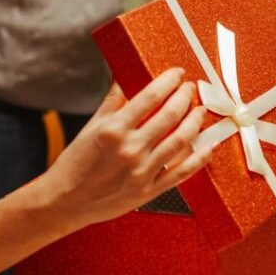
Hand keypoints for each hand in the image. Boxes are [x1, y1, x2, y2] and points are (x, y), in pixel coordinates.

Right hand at [43, 69, 209, 228]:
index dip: (168, 81)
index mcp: (113, 129)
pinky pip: (182, 171)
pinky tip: (208, 145)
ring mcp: (142, 171)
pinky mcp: (149, 190)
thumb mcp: (91, 126)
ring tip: (199, 111)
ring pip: (181, 141)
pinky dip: (200, 157)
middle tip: (190, 88)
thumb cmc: (76, 162)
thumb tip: (126, 77)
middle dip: (185, 97)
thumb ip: (113, 101)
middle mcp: (130, 149)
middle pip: (170, 115)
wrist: (66, 200)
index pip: (150, 97)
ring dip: (195, 122)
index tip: (177, 74)